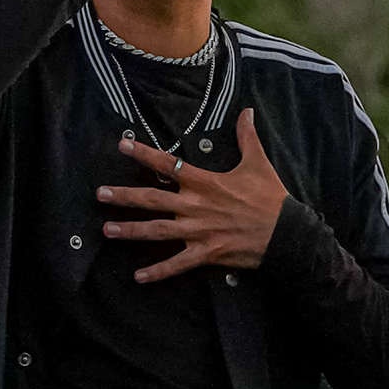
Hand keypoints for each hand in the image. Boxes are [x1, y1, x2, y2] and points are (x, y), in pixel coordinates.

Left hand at [97, 109, 288, 280]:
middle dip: (125, 196)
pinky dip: (158, 272)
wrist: (288, 233)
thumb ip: (247, 137)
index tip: (122, 145)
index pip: (168, 165)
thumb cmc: (271, 198)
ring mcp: (199, 231)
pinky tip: (138, 277)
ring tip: (107, 230)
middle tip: (100, 194)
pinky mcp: (207, 253)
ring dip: (131, 231)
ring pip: (158, 231)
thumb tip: (248, 111)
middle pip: (153, 200)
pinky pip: (178, 264)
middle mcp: (196, 206)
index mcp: (205, 183)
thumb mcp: (259, 163)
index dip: (144, 153)